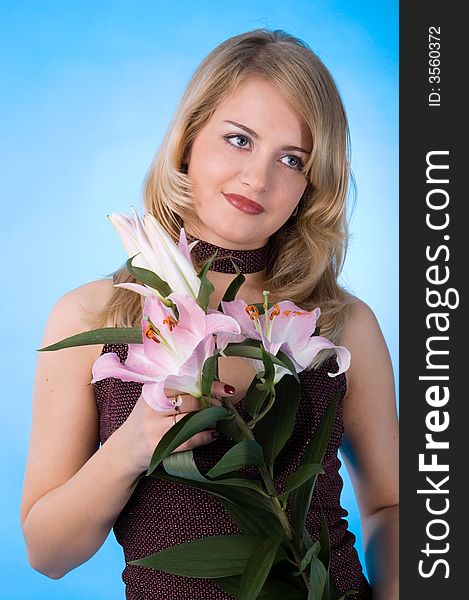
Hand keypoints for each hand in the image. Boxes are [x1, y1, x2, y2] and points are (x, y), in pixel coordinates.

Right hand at [117, 381, 234, 473]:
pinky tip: (212, 434)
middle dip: (211, 403)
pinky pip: (188, 440)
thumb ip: (174, 391)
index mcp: (153, 392)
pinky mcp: (158, 446)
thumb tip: (208, 383)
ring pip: (191, 419)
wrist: (124, 450)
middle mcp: (152, 407)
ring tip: (219, 419)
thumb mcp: (153, 401)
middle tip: (221, 405)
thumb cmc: (145, 421)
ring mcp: (154, 427)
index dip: (208, 385)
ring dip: (210, 419)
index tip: (226, 389)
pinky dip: (205, 436)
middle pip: (190, 401)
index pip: (185, 383)